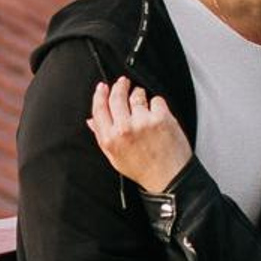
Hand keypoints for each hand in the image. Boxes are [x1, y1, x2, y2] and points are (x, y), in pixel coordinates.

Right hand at [87, 76, 193, 194]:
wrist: (169, 177)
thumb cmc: (143, 169)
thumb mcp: (115, 157)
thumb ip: (102, 136)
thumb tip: (91, 121)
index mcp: (110, 139)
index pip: (99, 108)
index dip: (100, 94)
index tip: (102, 87)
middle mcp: (124, 129)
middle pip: (116, 96)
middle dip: (119, 86)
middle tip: (123, 82)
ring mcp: (143, 122)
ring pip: (137, 95)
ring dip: (139, 94)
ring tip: (143, 104)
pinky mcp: (161, 117)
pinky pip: (156, 99)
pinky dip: (157, 105)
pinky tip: (158, 115)